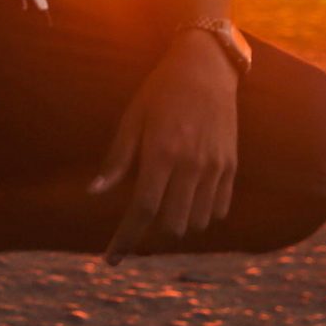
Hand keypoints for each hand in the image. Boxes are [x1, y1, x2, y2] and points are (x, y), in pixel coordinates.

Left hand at [88, 30, 239, 262]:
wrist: (207, 67)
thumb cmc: (161, 90)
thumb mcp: (132, 118)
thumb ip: (117, 160)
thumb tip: (94, 193)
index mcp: (161, 152)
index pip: (143, 209)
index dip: (126, 238)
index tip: (111, 258)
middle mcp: (191, 164)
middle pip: (172, 224)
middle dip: (153, 231)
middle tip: (139, 219)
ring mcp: (215, 166)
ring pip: (197, 222)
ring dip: (178, 223)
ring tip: (165, 202)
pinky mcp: (231, 165)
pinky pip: (218, 209)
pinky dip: (202, 213)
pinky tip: (188, 196)